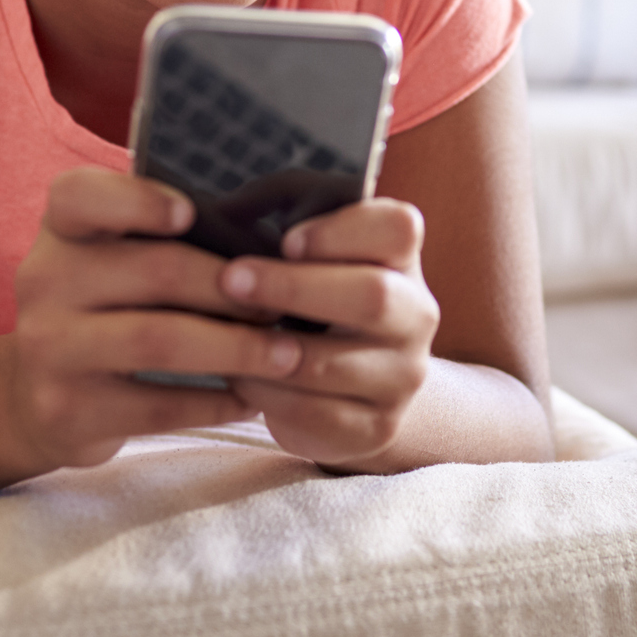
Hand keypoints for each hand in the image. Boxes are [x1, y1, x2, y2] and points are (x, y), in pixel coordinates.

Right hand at [4, 167, 306, 470]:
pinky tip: (250, 398)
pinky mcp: (67, 410)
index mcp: (62, 231)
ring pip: (160, 340)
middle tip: (282, 305)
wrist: (35, 400)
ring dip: (237, 348)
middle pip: (155, 270)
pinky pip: (157, 406)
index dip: (138, 199)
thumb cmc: (105, 310)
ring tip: (285, 355)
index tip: (191, 212)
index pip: (81, 195)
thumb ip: (163, 239)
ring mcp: (49, 349)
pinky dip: (215, 402)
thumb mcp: (112, 260)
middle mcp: (44, 282)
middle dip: (232, 289)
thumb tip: (264, 245)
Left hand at [215, 198, 440, 468]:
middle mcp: (416, 315)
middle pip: (374, 295)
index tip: (287, 239)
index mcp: (402, 260)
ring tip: (220, 335)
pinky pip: (315, 414)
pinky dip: (266, 396)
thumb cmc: (316, 292)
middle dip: (293, 287)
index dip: (343, 231)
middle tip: (231, 280)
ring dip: (266, 348)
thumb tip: (222, 214)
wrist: (359, 383)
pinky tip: (239, 376)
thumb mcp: (306, 239)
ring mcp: (402, 376)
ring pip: (333, 363)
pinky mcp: (376, 428)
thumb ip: (278, 209)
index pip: (399, 229)